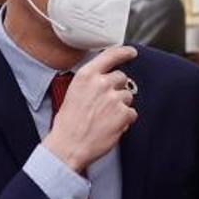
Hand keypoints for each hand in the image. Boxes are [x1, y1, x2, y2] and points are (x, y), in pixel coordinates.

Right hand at [42, 46, 138, 173]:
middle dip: (117, 88)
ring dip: (120, 106)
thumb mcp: (72, 94)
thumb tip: (103, 80)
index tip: (130, 52)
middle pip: (121, 77)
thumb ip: (89, 83)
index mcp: (86, 76)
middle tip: (105, 103)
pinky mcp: (123, 114)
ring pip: (128, 96)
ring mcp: (114, 99)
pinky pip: (131, 113)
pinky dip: (124, 120)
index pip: (110, 55)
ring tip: (105, 117)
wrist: (68, 146)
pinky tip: (110, 126)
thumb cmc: (68, 124)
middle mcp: (101, 84)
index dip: (124, 52)